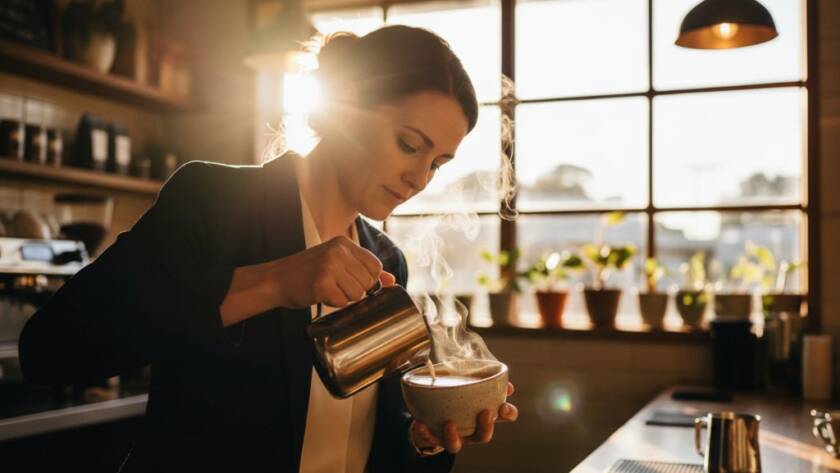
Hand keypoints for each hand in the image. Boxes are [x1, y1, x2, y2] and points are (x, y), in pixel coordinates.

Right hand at [273, 236, 394, 308]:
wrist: (275, 279)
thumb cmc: (307, 272)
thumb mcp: (336, 263)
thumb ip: (363, 269)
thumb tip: (392, 280)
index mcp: (344, 243)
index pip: (375, 266)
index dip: (368, 280)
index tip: (351, 281)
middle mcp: (338, 251)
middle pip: (368, 282)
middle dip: (355, 290)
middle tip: (335, 286)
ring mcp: (330, 266)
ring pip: (358, 294)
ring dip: (344, 297)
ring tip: (327, 289)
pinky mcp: (321, 283)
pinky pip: (342, 302)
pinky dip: (332, 303)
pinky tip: (319, 294)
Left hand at [410, 382, 518, 453]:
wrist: (434, 413)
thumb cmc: (459, 395)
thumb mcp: (471, 383)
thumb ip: (483, 377)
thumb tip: (498, 375)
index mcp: (485, 415)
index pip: (504, 417)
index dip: (508, 413)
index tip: (504, 405)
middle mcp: (471, 430)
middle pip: (483, 436)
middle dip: (486, 427)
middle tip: (485, 413)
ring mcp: (454, 437)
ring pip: (457, 445)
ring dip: (454, 435)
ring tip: (449, 422)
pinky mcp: (435, 438)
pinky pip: (430, 438)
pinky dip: (426, 432)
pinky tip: (421, 422)